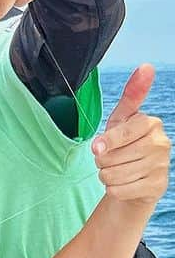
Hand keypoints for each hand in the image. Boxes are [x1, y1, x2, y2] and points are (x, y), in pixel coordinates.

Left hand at [93, 64, 169, 206]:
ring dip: (106, 176)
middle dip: (102, 161)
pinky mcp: (157, 186)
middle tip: (111, 159)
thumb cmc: (125, 145)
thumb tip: (146, 67)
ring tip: (117, 170)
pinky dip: (114, 189)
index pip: (121, 133)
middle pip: (110, 157)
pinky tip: (124, 183)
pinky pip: (118, 190)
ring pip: (112, 175)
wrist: (137, 178)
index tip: (97, 148)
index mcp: (151, 123)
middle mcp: (161, 143)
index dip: (104, 143)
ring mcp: (161, 166)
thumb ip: (131, 96)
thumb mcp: (122, 120)